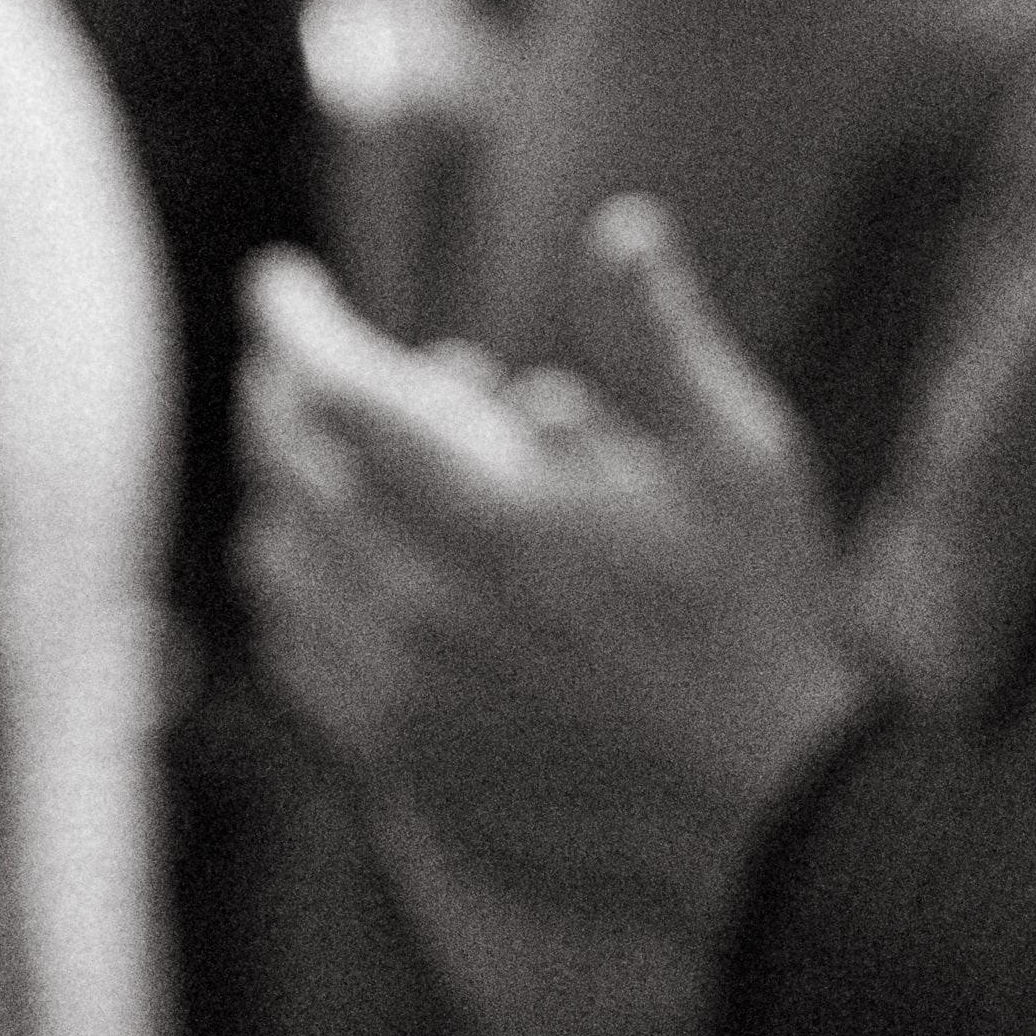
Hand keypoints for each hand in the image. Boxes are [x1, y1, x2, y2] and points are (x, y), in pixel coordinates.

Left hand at [244, 204, 879, 1035]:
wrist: (758, 811)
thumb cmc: (760, 621)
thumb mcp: (738, 457)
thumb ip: (657, 339)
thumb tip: (618, 224)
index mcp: (492, 518)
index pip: (341, 396)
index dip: (296, 326)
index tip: (276, 281)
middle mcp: (417, 605)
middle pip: (288, 477)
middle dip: (275, 399)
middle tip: (283, 354)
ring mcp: (395, 689)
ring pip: (280, 567)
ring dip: (279, 493)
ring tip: (305, 447)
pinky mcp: (396, 754)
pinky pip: (297, 655)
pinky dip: (293, 588)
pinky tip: (322, 563)